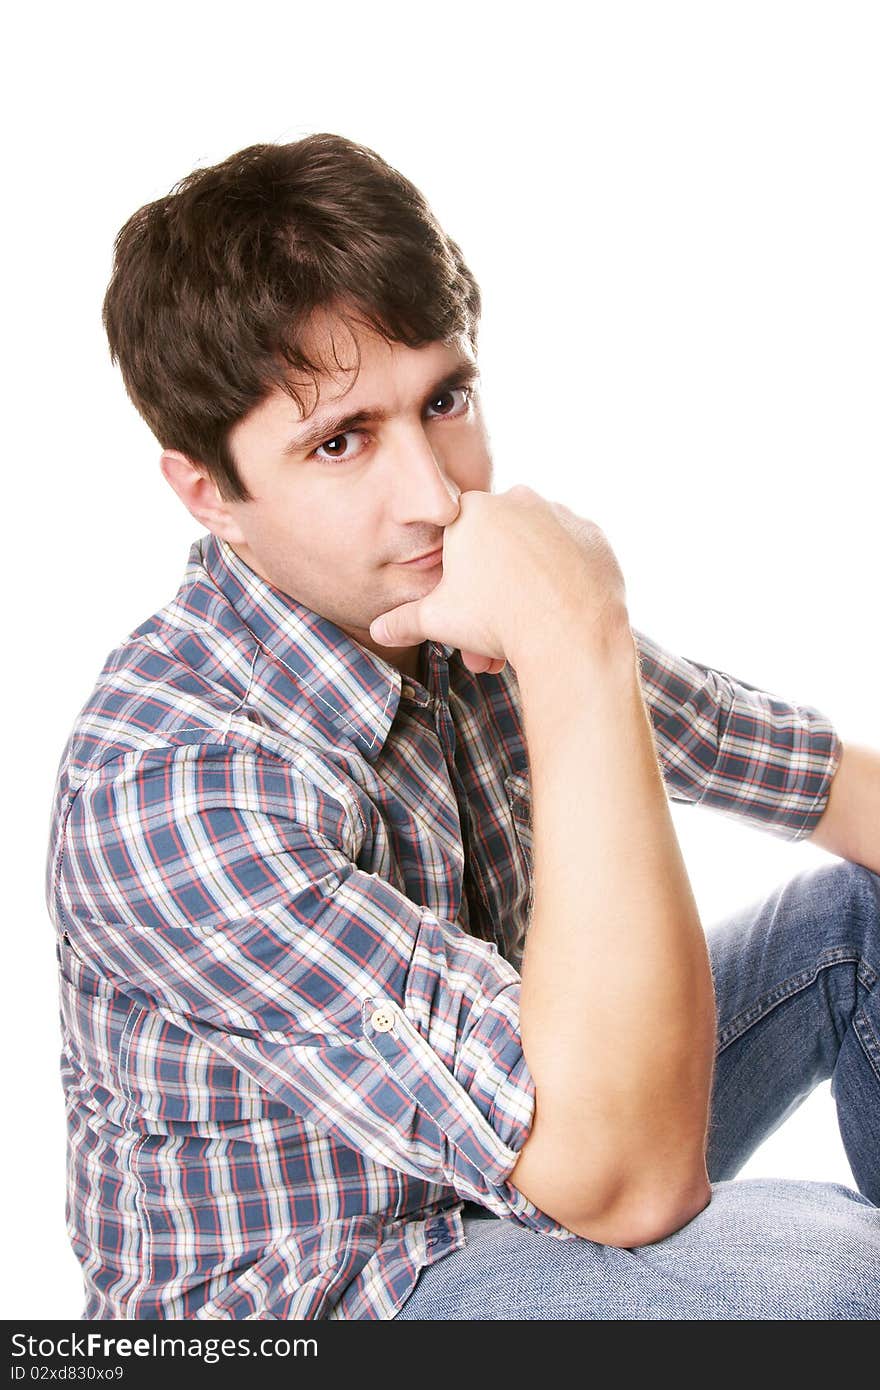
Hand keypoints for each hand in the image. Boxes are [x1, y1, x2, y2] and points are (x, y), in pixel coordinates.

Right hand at [369, 485, 627, 670]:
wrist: (571, 633)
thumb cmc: (497, 621)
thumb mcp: (438, 622)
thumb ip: (405, 620)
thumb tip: (379, 631)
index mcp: (473, 512)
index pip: (458, 537)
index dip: (458, 577)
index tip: (466, 608)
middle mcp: (517, 499)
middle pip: (498, 546)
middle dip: (493, 592)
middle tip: (493, 636)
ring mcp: (559, 514)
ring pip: (535, 550)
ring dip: (527, 584)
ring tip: (527, 631)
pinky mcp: (592, 534)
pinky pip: (570, 554)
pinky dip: (563, 578)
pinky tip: (558, 610)